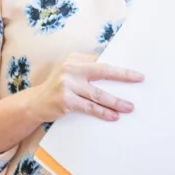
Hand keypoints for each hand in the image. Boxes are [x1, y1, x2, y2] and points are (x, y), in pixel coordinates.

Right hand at [29, 53, 143, 123]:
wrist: (35, 103)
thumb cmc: (59, 88)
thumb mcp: (71, 73)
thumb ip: (88, 70)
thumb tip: (117, 73)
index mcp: (75, 58)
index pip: (102, 60)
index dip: (118, 65)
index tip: (134, 70)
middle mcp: (71, 68)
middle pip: (103, 71)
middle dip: (123, 75)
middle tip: (139, 78)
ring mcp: (67, 84)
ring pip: (98, 94)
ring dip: (116, 101)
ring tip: (130, 107)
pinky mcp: (66, 101)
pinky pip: (90, 107)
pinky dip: (103, 112)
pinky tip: (114, 116)